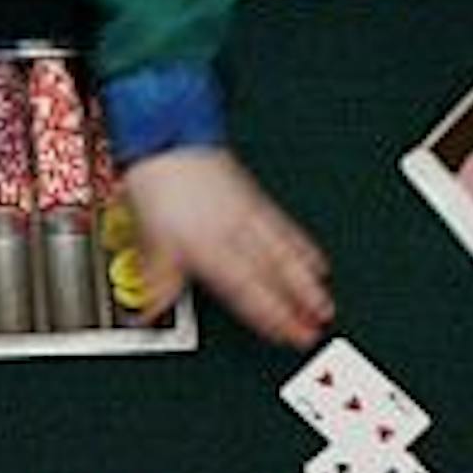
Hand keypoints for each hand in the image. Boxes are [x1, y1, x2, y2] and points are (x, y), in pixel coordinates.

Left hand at [122, 149, 331, 347]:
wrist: (170, 137)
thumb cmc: (158, 183)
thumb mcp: (147, 238)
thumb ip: (156, 281)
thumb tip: (148, 312)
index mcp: (209, 248)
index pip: (246, 291)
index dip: (269, 316)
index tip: (288, 335)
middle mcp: (234, 233)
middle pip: (272, 276)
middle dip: (296, 305)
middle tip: (318, 327)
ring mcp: (249, 216)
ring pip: (285, 254)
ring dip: (306, 281)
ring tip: (325, 303)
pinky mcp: (256, 199)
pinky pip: (285, 230)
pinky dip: (303, 249)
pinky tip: (315, 262)